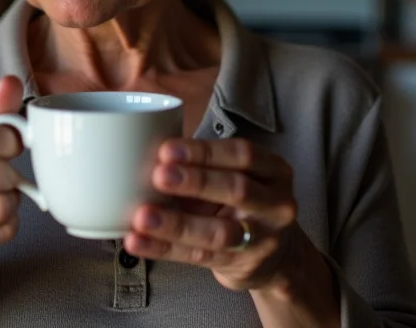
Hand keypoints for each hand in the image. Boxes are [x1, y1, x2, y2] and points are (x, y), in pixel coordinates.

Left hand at [124, 138, 298, 292]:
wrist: (275, 256)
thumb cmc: (243, 201)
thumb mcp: (236, 175)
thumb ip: (203, 164)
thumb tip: (149, 150)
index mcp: (274, 171)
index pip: (242, 155)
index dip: (204, 152)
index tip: (167, 149)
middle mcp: (276, 205)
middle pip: (237, 189)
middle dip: (194, 182)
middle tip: (158, 175)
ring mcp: (263, 240)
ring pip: (219, 231)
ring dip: (176, 223)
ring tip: (143, 216)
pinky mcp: (242, 266)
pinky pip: (199, 257)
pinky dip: (164, 248)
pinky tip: (139, 241)